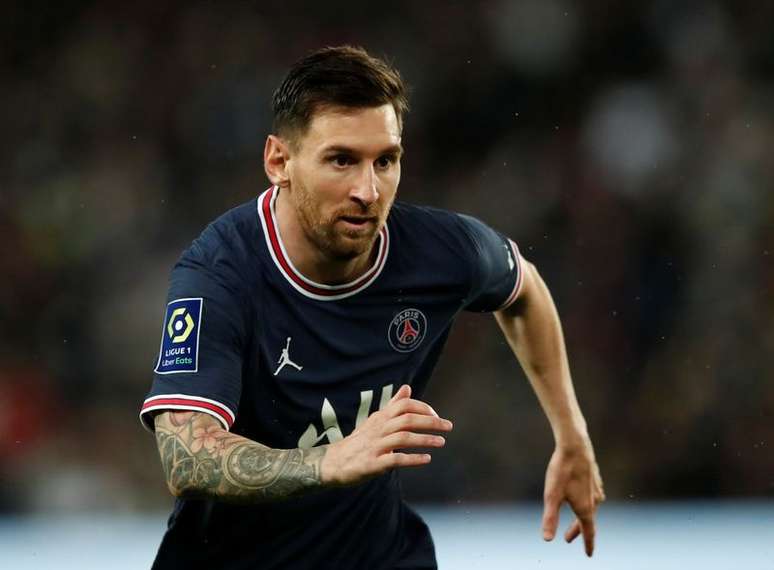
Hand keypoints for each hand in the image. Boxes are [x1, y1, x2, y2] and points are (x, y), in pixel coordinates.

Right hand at [320, 384, 452, 485]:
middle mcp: (379, 429)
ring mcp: (376, 446)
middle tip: (448, 426)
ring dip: (424, 439)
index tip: (437, 415)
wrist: (334, 462)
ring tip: (441, 442)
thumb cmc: (360, 440)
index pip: (405, 405)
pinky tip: (426, 459)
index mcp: (381, 417)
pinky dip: (413, 459)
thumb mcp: (375, 420)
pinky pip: (395, 459)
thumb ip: (393, 405)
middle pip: (407, 419)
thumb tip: (407, 388)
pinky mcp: (373, 463)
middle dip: (430, 422)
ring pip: (403, 438)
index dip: (423, 408)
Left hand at [541, 440, 604, 556]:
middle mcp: (594, 500)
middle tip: (567, 539)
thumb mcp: (552, 496)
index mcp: (585, 507)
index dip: (587, 544)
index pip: (588, 531)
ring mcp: (596, 488)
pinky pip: (593, 495)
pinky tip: (586, 496)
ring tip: (577, 519)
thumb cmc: (562, 470)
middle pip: (587, 520)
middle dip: (578, 531)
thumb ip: (550, 518)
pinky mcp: (594, 477)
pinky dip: (588, 502)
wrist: (574, 445)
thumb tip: (547, 540)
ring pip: (592, 507)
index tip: (589, 555)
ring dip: (583, 516)